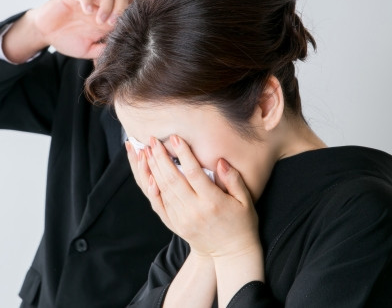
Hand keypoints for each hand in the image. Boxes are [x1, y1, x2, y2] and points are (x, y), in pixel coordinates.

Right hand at [30, 0, 128, 58]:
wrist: (44, 33)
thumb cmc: (66, 40)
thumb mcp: (87, 50)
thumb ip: (101, 50)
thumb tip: (118, 52)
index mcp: (104, 22)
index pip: (123, 14)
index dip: (126, 19)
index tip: (122, 31)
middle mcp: (99, 10)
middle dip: (120, 9)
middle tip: (113, 23)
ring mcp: (87, 3)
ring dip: (107, 6)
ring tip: (100, 20)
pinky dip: (88, 0)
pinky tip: (87, 11)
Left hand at [141, 135, 260, 259]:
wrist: (231, 254)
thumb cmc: (241, 223)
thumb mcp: (245, 201)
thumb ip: (233, 180)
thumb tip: (220, 161)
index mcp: (213, 202)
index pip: (194, 173)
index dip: (183, 154)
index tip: (174, 138)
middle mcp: (195, 210)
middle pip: (173, 180)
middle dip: (161, 157)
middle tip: (152, 140)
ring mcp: (183, 219)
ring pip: (163, 190)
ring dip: (153, 169)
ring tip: (146, 152)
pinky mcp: (176, 225)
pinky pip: (160, 205)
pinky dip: (152, 189)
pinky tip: (147, 175)